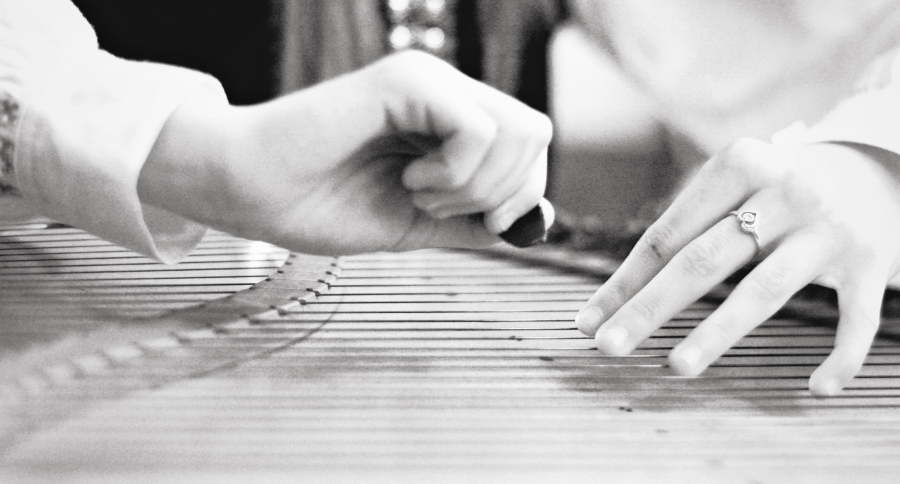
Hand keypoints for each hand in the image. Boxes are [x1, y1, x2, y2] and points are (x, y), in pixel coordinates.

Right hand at [138, 50, 551, 254]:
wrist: (250, 191)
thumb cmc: (320, 204)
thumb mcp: (418, 222)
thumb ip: (474, 218)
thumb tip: (536, 222)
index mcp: (450, 119)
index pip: (531, 144)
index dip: (523, 194)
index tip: (485, 225)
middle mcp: (446, 90)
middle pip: (537, 134)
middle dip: (505, 192)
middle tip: (441, 205)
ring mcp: (427, 79)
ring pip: (519, 130)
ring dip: (475, 185)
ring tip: (416, 190)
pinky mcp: (405, 82)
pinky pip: (478, 131)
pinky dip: (454, 174)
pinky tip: (409, 179)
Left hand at [575, 138, 899, 395]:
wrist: (878, 162)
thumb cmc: (778, 187)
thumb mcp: (734, 184)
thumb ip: (685, 230)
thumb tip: (615, 299)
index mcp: (737, 166)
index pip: (667, 235)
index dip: (624, 282)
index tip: (588, 322)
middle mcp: (782, 191)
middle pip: (702, 261)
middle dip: (649, 308)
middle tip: (608, 347)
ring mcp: (826, 228)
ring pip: (763, 290)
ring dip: (717, 332)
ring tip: (677, 367)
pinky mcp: (870, 260)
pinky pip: (857, 318)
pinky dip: (840, 356)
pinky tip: (816, 387)